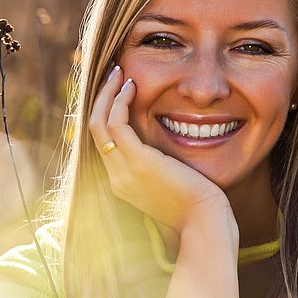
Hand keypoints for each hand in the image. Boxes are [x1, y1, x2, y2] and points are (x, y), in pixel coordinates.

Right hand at [89, 65, 236, 239]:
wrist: (204, 225)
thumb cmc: (196, 207)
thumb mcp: (170, 184)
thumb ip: (159, 167)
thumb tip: (165, 152)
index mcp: (121, 182)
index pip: (102, 142)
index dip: (105, 112)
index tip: (117, 91)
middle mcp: (115, 177)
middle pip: (93, 129)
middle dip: (101, 98)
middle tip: (113, 73)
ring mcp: (123, 171)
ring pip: (98, 123)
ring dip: (107, 94)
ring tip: (119, 73)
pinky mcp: (138, 162)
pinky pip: (117, 123)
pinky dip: (120, 101)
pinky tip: (132, 87)